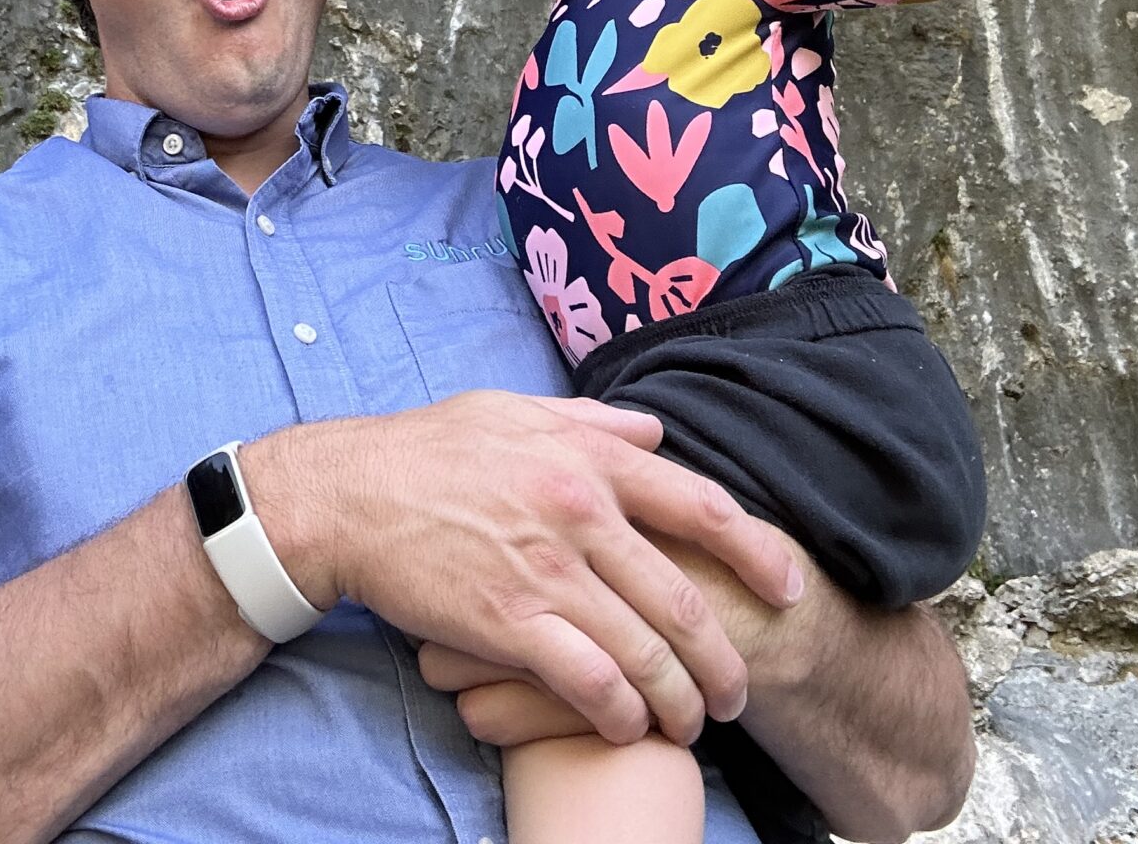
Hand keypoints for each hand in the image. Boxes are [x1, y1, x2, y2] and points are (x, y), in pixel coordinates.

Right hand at [241, 393, 803, 746]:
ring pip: (644, 651)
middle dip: (723, 658)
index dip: (758, 553)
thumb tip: (657, 434)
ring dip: (678, 699)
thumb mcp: (515, 411)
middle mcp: (580, 513)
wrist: (349, 496)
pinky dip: (619, 712)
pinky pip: (587, 681)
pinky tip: (628, 726)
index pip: (702, 507)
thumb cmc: (427, 451)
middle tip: (738, 693)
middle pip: (682, 599)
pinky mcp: (508, 622)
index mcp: (589, 460)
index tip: (789, 588)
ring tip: (690, 725)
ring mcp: (545, 571)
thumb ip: (594, 424)